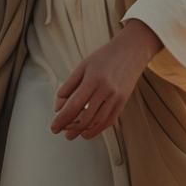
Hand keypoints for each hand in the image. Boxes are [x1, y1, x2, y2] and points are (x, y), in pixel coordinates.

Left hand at [50, 20, 161, 140]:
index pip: (74, 105)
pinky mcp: (123, 103)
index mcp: (93, 79)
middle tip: (61, 130)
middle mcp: (106, 90)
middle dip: (70, 127)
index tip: (53, 127)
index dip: (62, 119)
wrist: (131, 52)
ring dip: (82, 131)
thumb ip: (69, 85)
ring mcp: (116, 98)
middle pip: (85, 117)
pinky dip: (96, 129)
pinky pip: (108, 121)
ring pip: (97, 122)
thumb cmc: (104, 57)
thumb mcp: (83, 66)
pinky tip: (87, 131)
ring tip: (71, 133)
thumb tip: (58, 107)